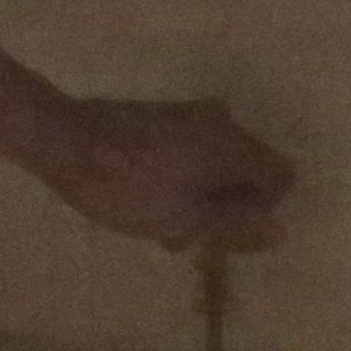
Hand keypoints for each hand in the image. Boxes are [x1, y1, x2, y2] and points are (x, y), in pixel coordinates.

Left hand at [42, 97, 296, 253]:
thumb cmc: (130, 188)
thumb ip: (236, 223)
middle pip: (249, 169)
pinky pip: (192, 150)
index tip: (229, 232)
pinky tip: (149, 201)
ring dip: (201, 196)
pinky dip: (182, 177)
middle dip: (228, 206)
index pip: (282, 177)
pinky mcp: (163, 115)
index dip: (263, 210)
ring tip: (163, 226)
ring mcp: (191, 114)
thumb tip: (280, 229)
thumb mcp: (186, 218)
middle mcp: (222, 122)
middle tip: (191, 235)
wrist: (68, 141)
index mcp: (235, 146)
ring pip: (216, 163)